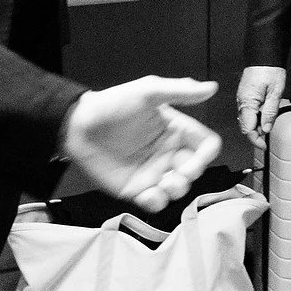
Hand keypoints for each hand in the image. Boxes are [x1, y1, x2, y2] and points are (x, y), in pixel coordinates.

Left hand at [63, 78, 221, 211]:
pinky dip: (157, 202)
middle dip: (190, 175)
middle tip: (177, 174)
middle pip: (195, 171)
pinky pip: (156, 202)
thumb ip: (180, 91)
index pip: (205, 146)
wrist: (78, 126)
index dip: (206, 155)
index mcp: (176, 130)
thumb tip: (212, 88)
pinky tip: (148, 194)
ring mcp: (153, 172)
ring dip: (176, 190)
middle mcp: (168, 152)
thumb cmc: (113, 104)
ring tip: (162, 185)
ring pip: (178, 190)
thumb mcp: (148, 91)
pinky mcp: (136, 189)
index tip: (195, 159)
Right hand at [236, 65, 286, 149]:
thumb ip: (270, 112)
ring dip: (256, 125)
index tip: (264, 146)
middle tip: (268, 137)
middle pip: (246, 125)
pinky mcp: (245, 94)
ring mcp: (242, 98)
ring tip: (268, 124)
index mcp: (247, 102)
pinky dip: (255, 116)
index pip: (247, 128)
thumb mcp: (275, 93)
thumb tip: (266, 128)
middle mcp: (241, 101)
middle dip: (256, 134)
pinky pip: (248, 110)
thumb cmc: (269, 69)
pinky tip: (264, 115)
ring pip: (247, 118)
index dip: (255, 140)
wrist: (264, 54)